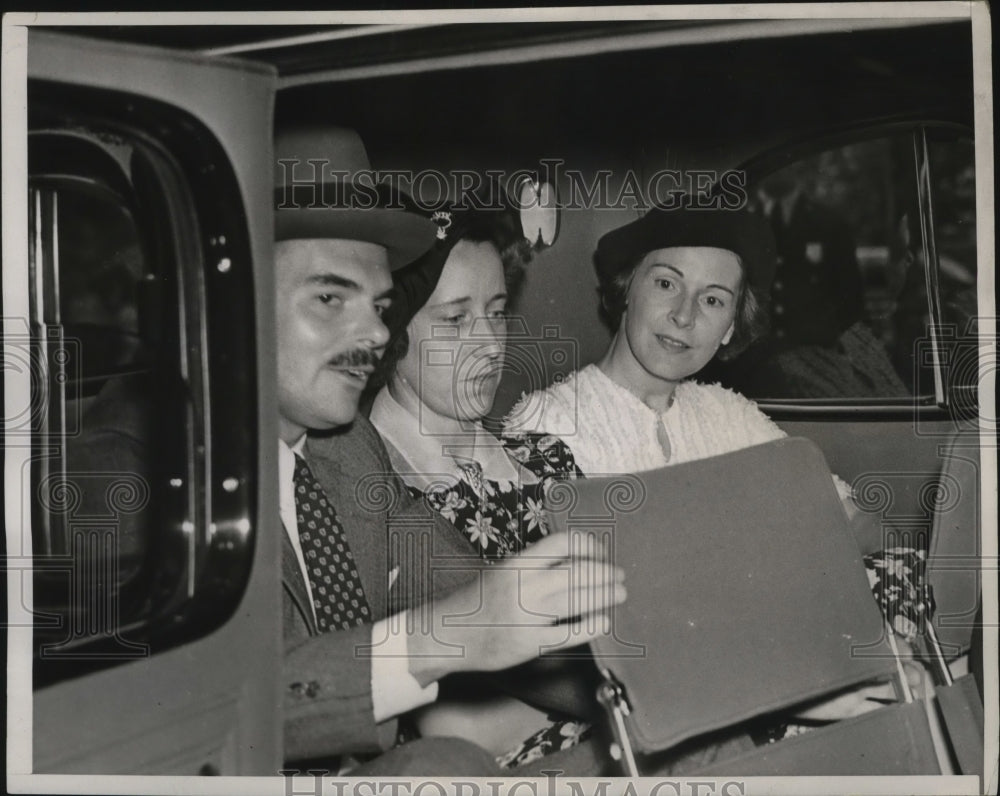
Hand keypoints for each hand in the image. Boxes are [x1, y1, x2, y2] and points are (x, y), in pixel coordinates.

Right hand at [406, 531, 625, 685]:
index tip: (600, 552)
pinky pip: (567, 634)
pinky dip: (589, 626)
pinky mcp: (529, 644)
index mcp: (516, 564)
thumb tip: (576, 559)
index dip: (588, 545)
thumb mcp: (502, 572)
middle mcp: (523, 586)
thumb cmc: (476, 601)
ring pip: (577, 599)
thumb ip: (535, 566)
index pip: (561, 543)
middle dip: (605, 572)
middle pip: (577, 571)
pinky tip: (603, 622)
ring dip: (604, 595)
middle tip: (620, 575)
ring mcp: (527, 616)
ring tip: (620, 593)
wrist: (446, 634)